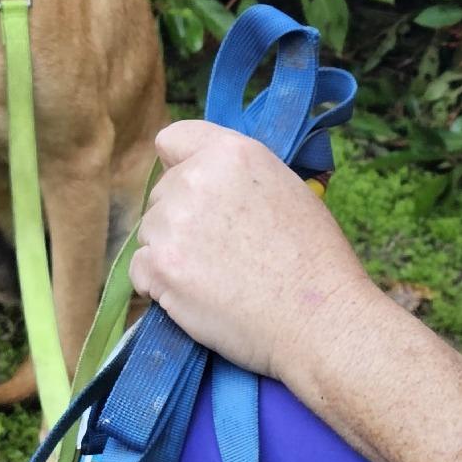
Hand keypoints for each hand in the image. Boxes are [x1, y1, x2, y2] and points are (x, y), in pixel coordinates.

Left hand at [129, 120, 374, 380]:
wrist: (320, 322)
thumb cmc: (314, 259)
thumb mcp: (283, 187)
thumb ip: (234, 174)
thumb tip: (201, 175)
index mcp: (229, 153)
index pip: (172, 139)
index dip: (181, 166)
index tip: (196, 190)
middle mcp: (194, 179)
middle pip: (161, 192)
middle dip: (182, 216)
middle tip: (223, 248)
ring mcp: (172, 222)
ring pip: (150, 231)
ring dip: (170, 251)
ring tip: (216, 276)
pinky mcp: (159, 265)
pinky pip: (140, 268)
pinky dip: (159, 284)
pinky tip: (196, 295)